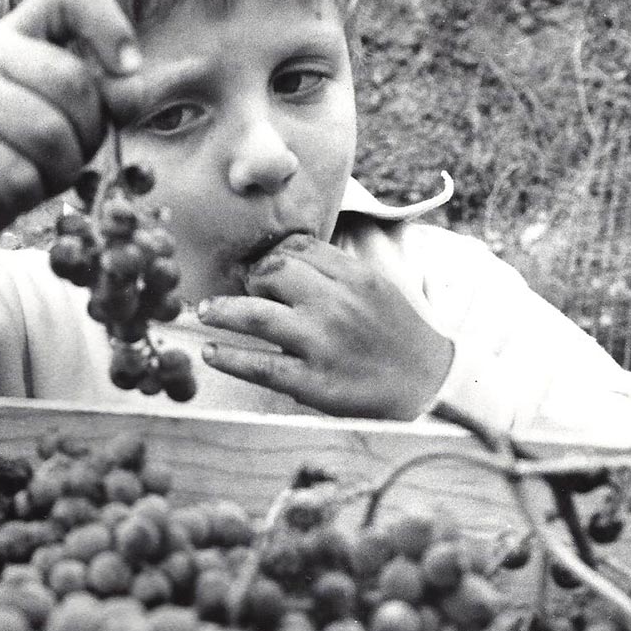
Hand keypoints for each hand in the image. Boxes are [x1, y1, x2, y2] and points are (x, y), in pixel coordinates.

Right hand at [0, 0, 141, 247]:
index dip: (110, 24)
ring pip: (49, 134)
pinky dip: (33, 192)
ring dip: (64, 168)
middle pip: (73, 82)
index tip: (130, 68)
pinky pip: (22, 176)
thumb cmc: (24, 145)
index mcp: (18, 29)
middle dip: (91, 130)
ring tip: (45, 171)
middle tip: (73, 151)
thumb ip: (110, 96)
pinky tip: (17, 187)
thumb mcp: (72, 114)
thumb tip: (147, 86)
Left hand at [197, 230, 453, 418]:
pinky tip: (211, 352)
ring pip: (257, 316)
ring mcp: (322, 344)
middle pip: (273, 273)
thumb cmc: (396, 332)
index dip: (271, 255)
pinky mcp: (314, 382)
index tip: (261, 268)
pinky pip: (261, 366)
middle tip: (243, 292)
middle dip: (251, 279)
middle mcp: (336, 305)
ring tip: (203, 313)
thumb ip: (334, 269)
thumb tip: (283, 258)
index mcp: (353, 276)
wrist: (427, 380)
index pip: (298, 248)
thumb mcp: (375, 286)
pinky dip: (230, 358)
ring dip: (222, 312)